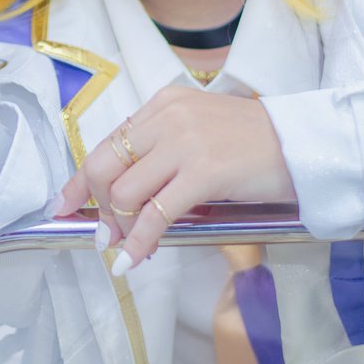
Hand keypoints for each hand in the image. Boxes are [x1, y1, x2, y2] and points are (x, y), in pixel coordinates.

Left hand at [55, 86, 296, 274]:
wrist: (300, 144)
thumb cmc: (252, 143)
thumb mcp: (199, 130)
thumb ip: (161, 148)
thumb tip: (121, 193)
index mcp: (163, 104)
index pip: (107, 142)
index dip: (80, 180)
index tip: (63, 204)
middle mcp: (168, 118)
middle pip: (105, 167)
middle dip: (98, 207)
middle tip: (105, 233)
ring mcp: (185, 143)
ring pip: (124, 193)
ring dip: (120, 228)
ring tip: (129, 245)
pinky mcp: (203, 172)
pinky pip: (155, 215)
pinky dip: (139, 243)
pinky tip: (134, 259)